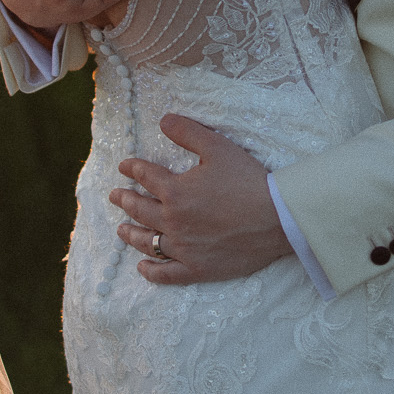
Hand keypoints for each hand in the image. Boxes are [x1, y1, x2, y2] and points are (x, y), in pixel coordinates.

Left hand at [109, 114, 293, 285]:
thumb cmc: (248, 181)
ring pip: (148, 242)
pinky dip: (152, 272)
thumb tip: (163, 120)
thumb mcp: (217, 147)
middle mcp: (173, 221)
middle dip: (125, 200)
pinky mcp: (198, 269)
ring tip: (121, 229)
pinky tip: (143, 268)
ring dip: (131, 234)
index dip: (132, 169)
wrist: (278, 219)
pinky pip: (167, 274)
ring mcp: (183, 248)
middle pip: (140, 210)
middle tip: (116, 196)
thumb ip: (187, 132)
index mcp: (175, 191)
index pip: (146, 177)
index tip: (124, 167)